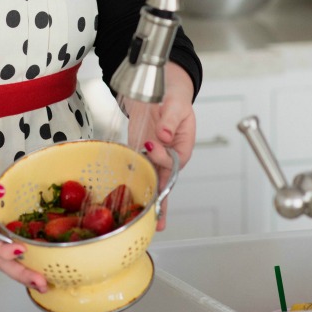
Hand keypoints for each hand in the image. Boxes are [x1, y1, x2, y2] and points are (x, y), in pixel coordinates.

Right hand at [0, 166, 48, 293]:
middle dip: (21, 273)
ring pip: (4, 256)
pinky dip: (20, 253)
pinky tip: (36, 257)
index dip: (4, 249)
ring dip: (23, 269)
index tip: (20, 250)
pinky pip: (5, 242)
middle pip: (0, 260)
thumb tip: (0, 191)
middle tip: (42, 284)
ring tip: (43, 281)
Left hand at [125, 62, 195, 230]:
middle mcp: (169, 155)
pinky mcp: (139, 151)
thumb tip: (163, 135)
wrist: (158, 89)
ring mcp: (153, 155)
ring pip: (151, 180)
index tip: (152, 144)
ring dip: (148, 200)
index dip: (162, 158)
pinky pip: (137, 169)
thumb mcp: (176, 105)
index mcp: (182, 147)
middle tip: (157, 222)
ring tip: (146, 221)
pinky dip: (133, 184)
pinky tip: (128, 201)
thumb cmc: (173, 97)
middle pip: (164, 180)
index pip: (173, 161)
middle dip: (161, 201)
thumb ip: (170, 120)